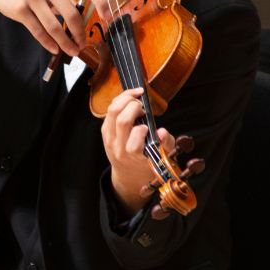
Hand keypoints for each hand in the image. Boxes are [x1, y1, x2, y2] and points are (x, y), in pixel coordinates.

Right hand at [0, 0, 107, 55]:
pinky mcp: (20, 9)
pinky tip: (54, 48)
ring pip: (54, 27)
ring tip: (71, 51)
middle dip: (79, 34)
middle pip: (72, 14)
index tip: (107, 17)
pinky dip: (48, 43)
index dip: (100, 2)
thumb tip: (82, 18)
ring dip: (65, 43)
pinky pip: (38, 31)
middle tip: (82, 45)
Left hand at [101, 88, 174, 215]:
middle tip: (143, 106)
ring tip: (137, 96)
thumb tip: (161, 132)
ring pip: (112, 112)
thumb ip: (165, 143)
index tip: (148, 127)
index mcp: (133, 157)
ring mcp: (109, 139)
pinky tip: (129, 99)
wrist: (128, 172)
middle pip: (122, 121)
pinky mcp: (104, 131)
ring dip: (125, 99)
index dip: (142, 130)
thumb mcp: (163, 156)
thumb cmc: (147, 161)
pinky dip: (119, 101)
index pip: (133, 144)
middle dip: (134, 107)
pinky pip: (109, 112)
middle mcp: (118, 148)